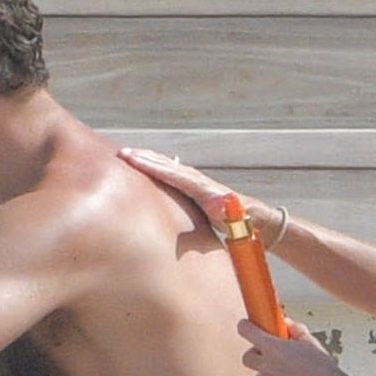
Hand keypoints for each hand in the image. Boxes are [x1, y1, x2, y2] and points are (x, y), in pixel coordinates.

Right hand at [118, 146, 257, 227]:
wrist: (252, 217)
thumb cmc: (242, 222)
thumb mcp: (237, 220)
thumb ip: (229, 212)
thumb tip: (222, 204)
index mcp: (205, 189)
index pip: (175, 175)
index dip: (155, 167)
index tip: (135, 160)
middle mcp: (198, 180)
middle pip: (167, 165)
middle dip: (145, 158)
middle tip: (122, 153)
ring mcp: (194, 180)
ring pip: (167, 165)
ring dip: (147, 158)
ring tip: (127, 154)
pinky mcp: (191, 185)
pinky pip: (169, 172)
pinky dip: (155, 165)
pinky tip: (143, 163)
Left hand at [238, 318, 346, 375]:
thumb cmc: (321, 368)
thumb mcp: (310, 342)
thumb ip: (295, 330)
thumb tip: (287, 324)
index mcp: (273, 348)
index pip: (246, 332)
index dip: (244, 327)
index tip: (245, 326)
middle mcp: (267, 365)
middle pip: (246, 358)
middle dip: (254, 354)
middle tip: (267, 353)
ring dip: (264, 374)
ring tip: (281, 372)